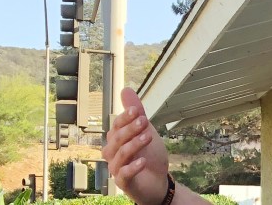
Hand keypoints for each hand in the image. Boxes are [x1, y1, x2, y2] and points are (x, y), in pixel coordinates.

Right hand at [102, 87, 168, 204]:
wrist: (158, 181)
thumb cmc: (149, 156)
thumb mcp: (146, 131)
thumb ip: (136, 112)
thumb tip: (126, 89)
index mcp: (117, 139)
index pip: (116, 126)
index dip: (125, 117)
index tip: (137, 110)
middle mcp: (113, 153)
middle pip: (117, 138)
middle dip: (130, 129)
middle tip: (144, 121)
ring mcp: (117, 168)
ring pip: (120, 155)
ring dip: (134, 144)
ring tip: (148, 137)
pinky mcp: (124, 183)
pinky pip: (123, 175)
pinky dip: (132, 167)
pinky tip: (142, 161)